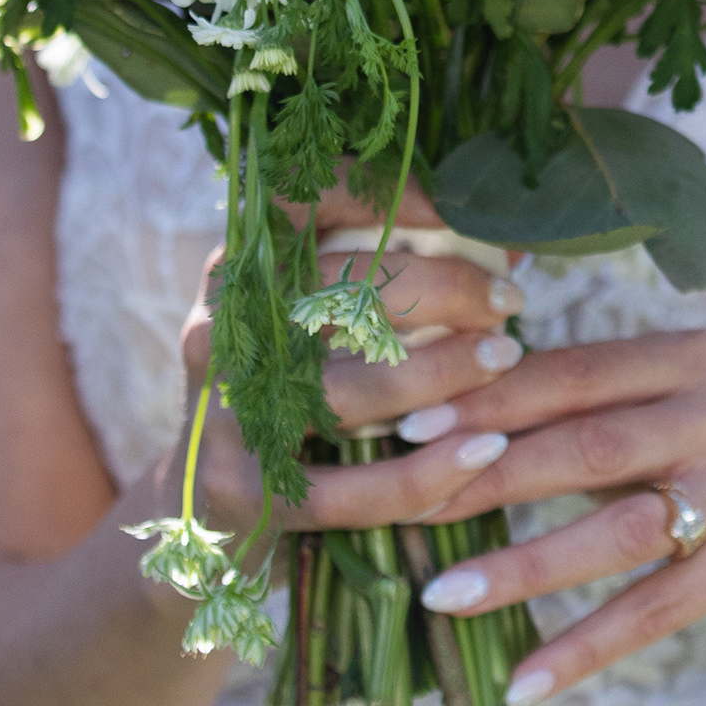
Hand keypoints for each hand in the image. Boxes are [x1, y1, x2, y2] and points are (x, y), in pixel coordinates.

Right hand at [160, 184, 529, 557]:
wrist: (198, 509)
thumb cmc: (286, 394)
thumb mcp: (311, 325)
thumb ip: (387, 281)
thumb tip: (506, 245)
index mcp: (237, 272)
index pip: (299, 204)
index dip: (381, 196)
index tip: (458, 210)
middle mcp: (223, 332)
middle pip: (341, 292)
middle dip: (443, 288)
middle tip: (508, 299)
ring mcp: (226, 415)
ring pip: (352, 389)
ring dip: (444, 371)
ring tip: (506, 357)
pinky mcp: (244, 492)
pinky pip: (350, 487)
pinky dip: (426, 472)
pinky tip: (484, 451)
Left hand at [395, 326, 705, 705]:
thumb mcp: (668, 425)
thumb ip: (587, 414)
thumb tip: (449, 421)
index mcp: (697, 357)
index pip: (574, 372)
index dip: (487, 400)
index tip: (408, 427)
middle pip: (587, 445)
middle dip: (487, 477)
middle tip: (407, 505)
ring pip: (614, 532)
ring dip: (521, 568)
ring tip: (444, 596)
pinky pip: (653, 611)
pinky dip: (583, 648)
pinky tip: (525, 682)